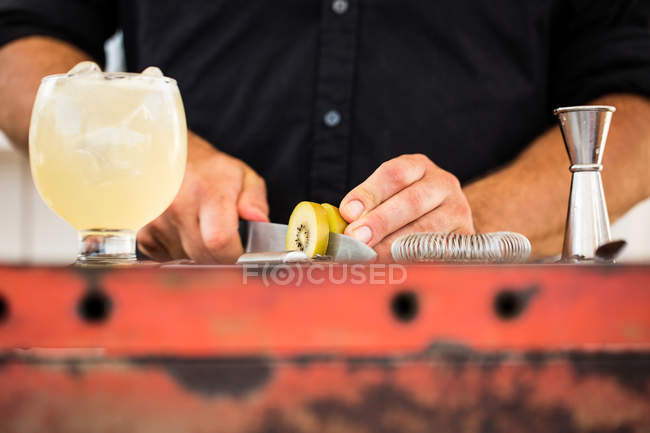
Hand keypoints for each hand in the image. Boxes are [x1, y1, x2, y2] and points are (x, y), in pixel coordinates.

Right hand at [137, 132, 268, 262]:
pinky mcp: (142, 232)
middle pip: (203, 256)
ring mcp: (156, 220)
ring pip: (186, 259)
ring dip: (199, 255)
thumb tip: (259, 220)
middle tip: (227, 245)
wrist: (168, 155)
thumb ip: (255, 200)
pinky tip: (184, 234)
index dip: (234, 256)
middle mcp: (178, 206)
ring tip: (203, 231)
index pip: (219, 241)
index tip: (242, 255)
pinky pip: (166, 258)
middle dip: (220, 259)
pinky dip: (179, 253)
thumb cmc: (210, 170)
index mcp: (207, 192)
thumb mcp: (243, 176)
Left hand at [339, 154, 474, 260]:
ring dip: (394, 246)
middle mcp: (442, 183)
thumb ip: (366, 207)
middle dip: (379, 222)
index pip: (394, 173)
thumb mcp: (388, 197)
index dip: (369, 193)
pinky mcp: (465, 238)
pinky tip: (395, 268)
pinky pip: (439, 252)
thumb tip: (343, 225)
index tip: (348, 212)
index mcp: (418, 167)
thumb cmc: (406, 209)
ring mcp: (458, 210)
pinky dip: (415, 261)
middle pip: (411, 201)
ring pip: (426, 229)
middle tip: (356, 239)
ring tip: (370, 257)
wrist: (447, 220)